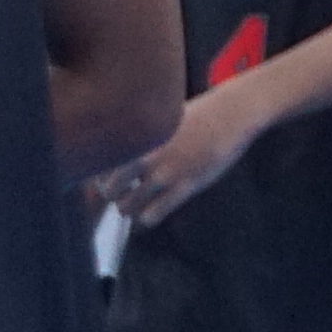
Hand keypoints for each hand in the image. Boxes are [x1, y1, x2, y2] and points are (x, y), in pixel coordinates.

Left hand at [101, 81, 264, 227]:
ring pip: (127, 206)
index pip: (100, 167)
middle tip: (126, 194)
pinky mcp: (186, 185)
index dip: (101, 177)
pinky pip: (152, 214)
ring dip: (131, 210)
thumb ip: (138, 138)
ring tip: (140, 203)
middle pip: (109, 191)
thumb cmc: (195, 116)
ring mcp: (165, 171)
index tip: (110, 179)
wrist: (231, 113)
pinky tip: (155, 210)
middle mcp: (145, 155)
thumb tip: (113, 159)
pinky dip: (148, 218)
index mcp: (135, 137)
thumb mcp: (159, 120)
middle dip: (115, 196)